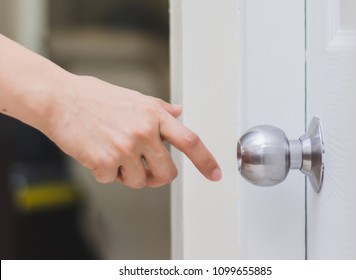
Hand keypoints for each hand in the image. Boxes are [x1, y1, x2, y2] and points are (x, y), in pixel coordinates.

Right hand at [43, 75, 221, 187]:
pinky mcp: (105, 161)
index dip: (206, 160)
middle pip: (167, 173)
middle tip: (144, 168)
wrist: (60, 99)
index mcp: (155, 115)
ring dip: (127, 174)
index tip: (215, 173)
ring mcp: (125, 148)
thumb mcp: (134, 97)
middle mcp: (144, 132)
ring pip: (139, 181)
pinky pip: (112, 180)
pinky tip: (96, 153)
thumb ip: (160, 109)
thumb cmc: (95, 97)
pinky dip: (104, 172)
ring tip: (112, 152)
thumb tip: (179, 113)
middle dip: (156, 176)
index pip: (190, 141)